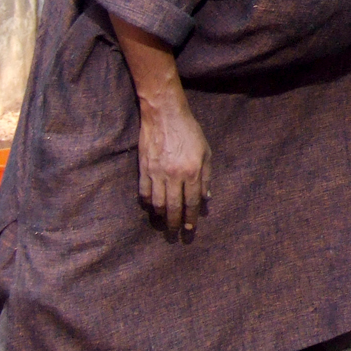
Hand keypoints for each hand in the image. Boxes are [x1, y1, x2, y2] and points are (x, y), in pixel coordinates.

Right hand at [138, 93, 211, 231]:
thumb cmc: (190, 132)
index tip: (190, 230)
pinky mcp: (144, 169)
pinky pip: (144, 191)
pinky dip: (147, 202)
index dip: (191, 218)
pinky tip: (151, 207)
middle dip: (174, 223)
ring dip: (160, 216)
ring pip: (157, 203)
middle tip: (174, 234)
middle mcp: (174, 176)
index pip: (192, 202)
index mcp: (192, 172)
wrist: (165, 115)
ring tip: (163, 223)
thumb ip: (206, 176)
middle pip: (173, 207)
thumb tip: (206, 198)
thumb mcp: (206, 152)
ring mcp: (157, 173)